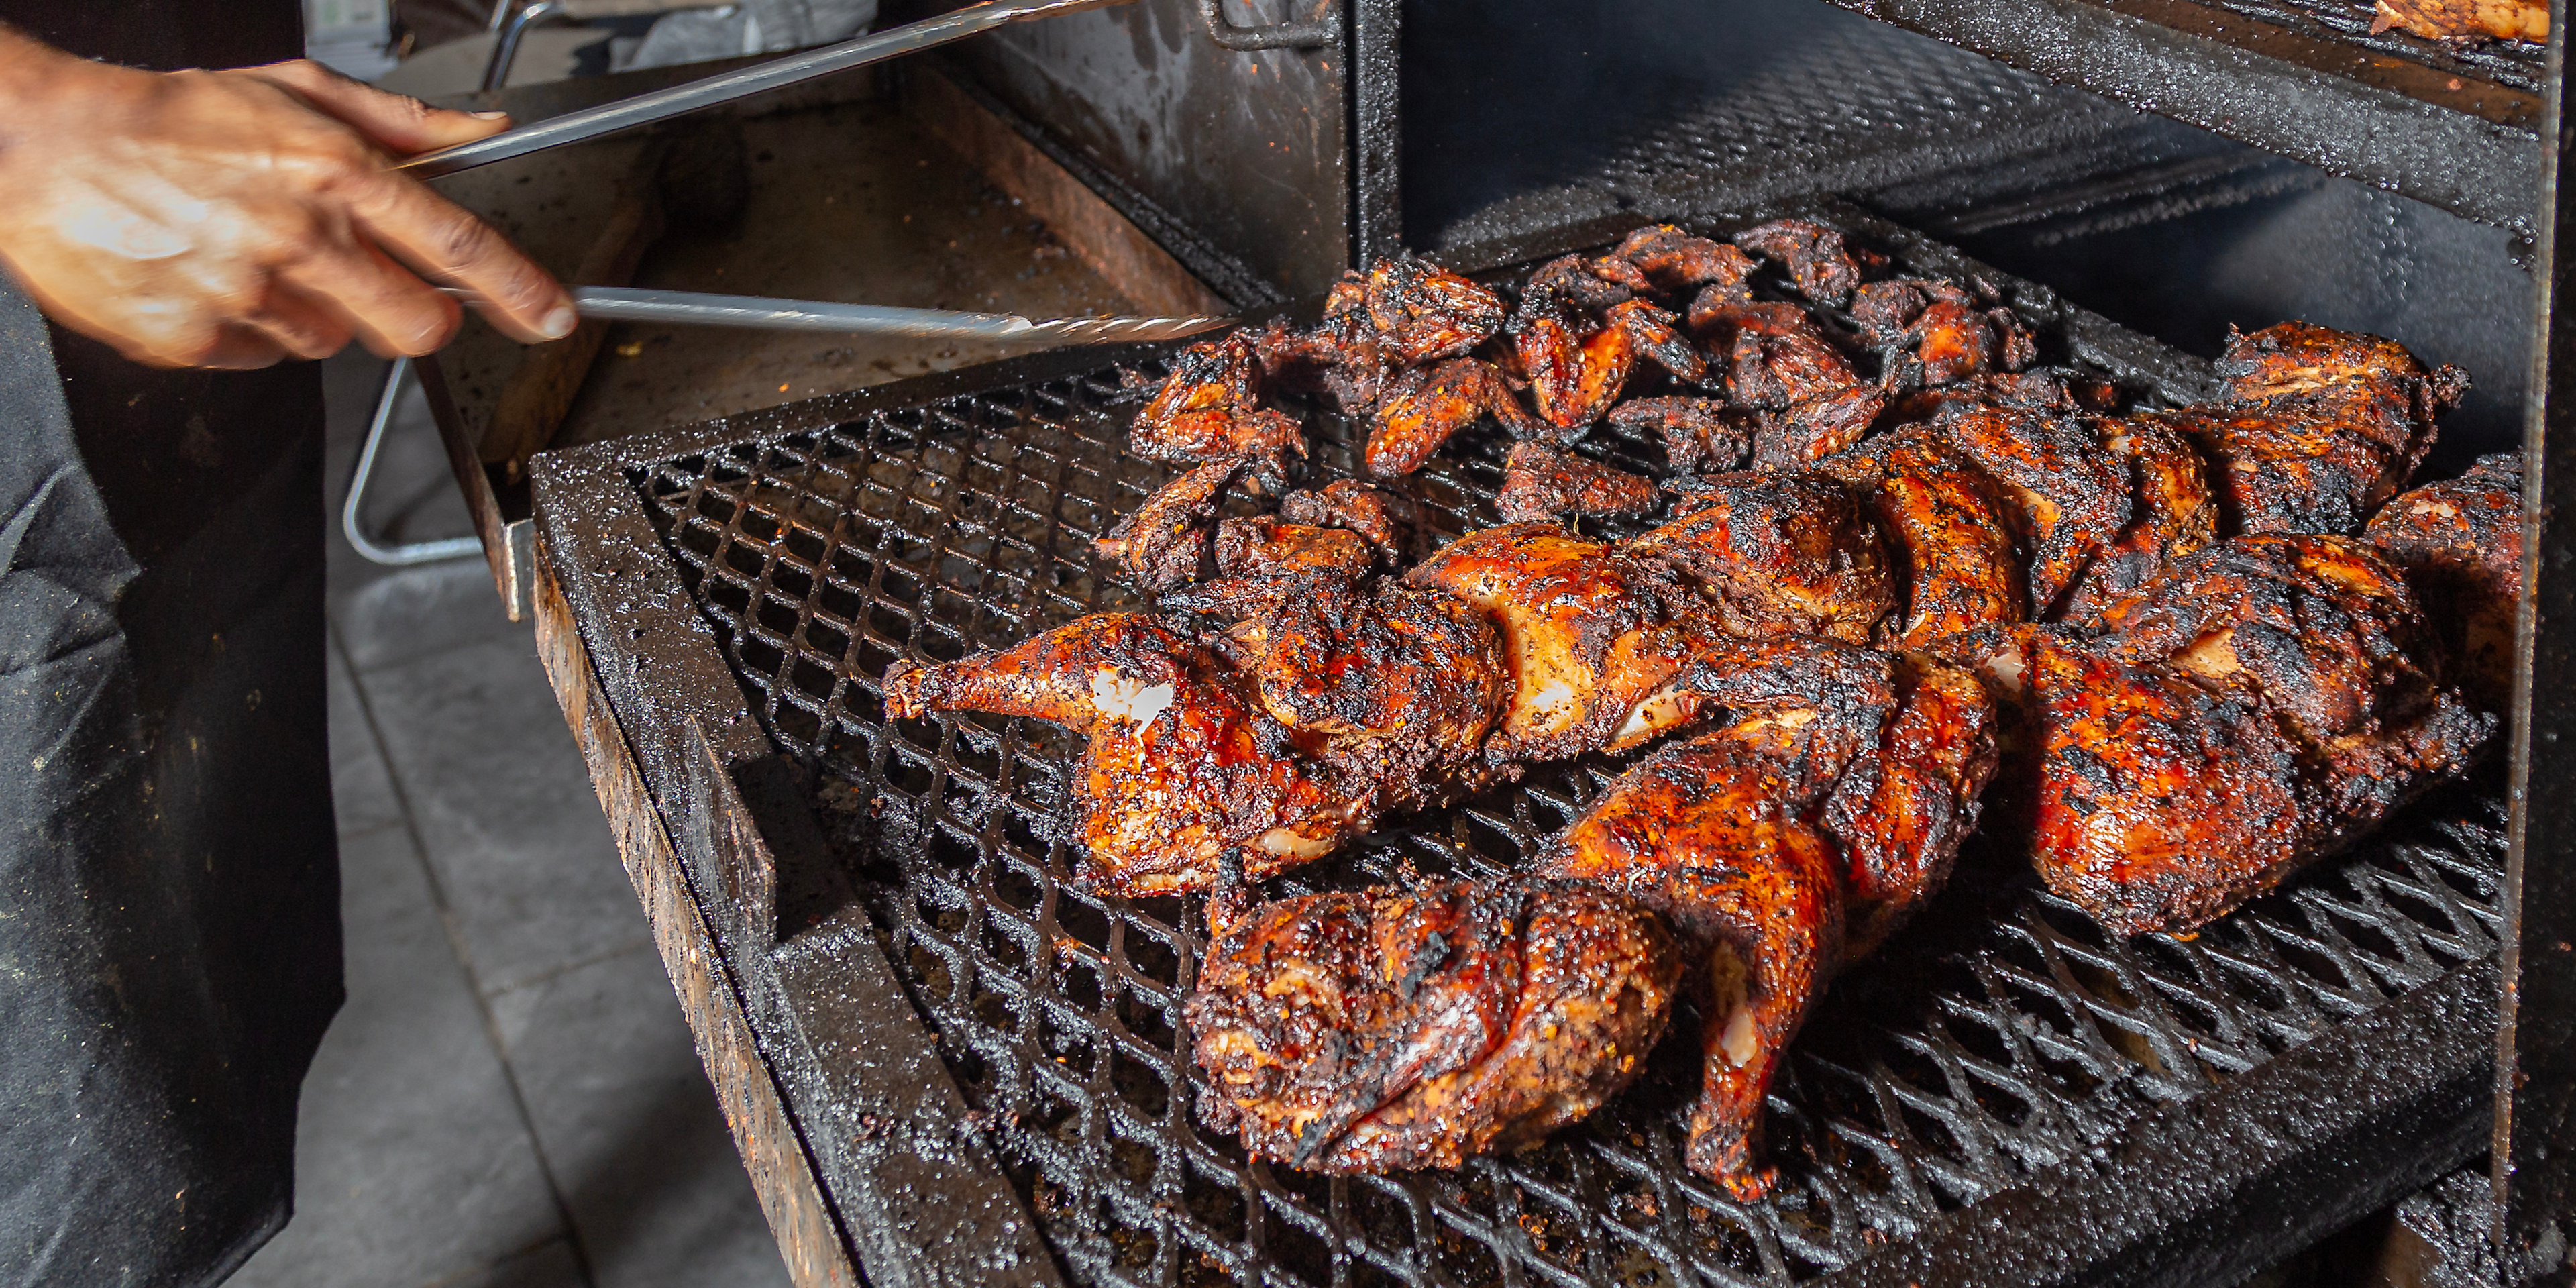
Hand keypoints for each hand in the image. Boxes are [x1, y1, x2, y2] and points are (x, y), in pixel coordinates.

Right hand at [0, 40, 574, 368]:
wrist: (45, 145)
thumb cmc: (170, 116)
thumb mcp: (295, 93)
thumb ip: (401, 123)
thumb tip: (482, 133)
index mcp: (332, 173)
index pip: (460, 246)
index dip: (520, 290)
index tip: (551, 317)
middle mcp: (299, 237)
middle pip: (418, 325)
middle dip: (418, 317)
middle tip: (380, 285)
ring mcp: (247, 294)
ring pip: (336, 342)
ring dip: (318, 312)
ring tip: (257, 256)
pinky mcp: (197, 339)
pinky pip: (265, 358)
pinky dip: (252, 329)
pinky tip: (215, 277)